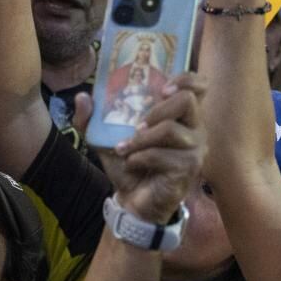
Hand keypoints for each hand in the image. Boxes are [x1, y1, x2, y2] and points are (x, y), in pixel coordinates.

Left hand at [99, 74, 206, 224]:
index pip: (198, 87)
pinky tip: (131, 164)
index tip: (162, 87)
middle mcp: (195, 129)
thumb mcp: (104, 138)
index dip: (185, 80)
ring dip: (140, 139)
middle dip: (156, 110)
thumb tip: (82, 97)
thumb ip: (91, 118)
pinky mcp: (188, 169)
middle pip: (186, 101)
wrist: (132, 200)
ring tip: (125, 148)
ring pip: (170, 129)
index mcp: (181, 116)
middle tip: (137, 125)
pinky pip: (161, 155)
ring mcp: (195, 149)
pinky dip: (139, 158)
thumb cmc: (128, 164)